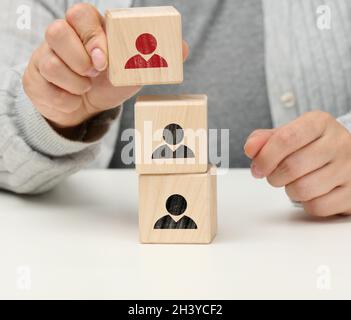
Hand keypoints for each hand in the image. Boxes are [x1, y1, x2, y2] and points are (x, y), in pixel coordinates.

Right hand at [23, 3, 188, 129]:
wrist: (87, 107)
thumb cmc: (110, 83)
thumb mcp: (134, 71)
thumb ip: (155, 57)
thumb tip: (183, 47)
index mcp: (88, 30)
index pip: (81, 14)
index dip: (92, 36)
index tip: (105, 60)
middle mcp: (63, 38)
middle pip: (57, 30)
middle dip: (79, 57)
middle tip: (95, 73)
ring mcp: (45, 56)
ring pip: (48, 60)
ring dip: (73, 82)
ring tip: (86, 88)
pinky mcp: (35, 77)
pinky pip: (43, 85)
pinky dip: (64, 99)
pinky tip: (73, 99)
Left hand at [244, 111, 350, 216]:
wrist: (345, 156)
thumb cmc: (310, 146)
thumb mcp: (287, 135)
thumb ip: (264, 140)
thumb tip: (250, 148)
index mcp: (319, 123)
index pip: (286, 139)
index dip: (265, 157)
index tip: (257, 168)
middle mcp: (339, 143)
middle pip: (292, 167)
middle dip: (274, 177)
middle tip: (274, 175)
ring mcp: (350, 168)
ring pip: (304, 189)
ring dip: (290, 191)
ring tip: (295, 182)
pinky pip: (318, 207)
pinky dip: (306, 204)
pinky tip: (311, 193)